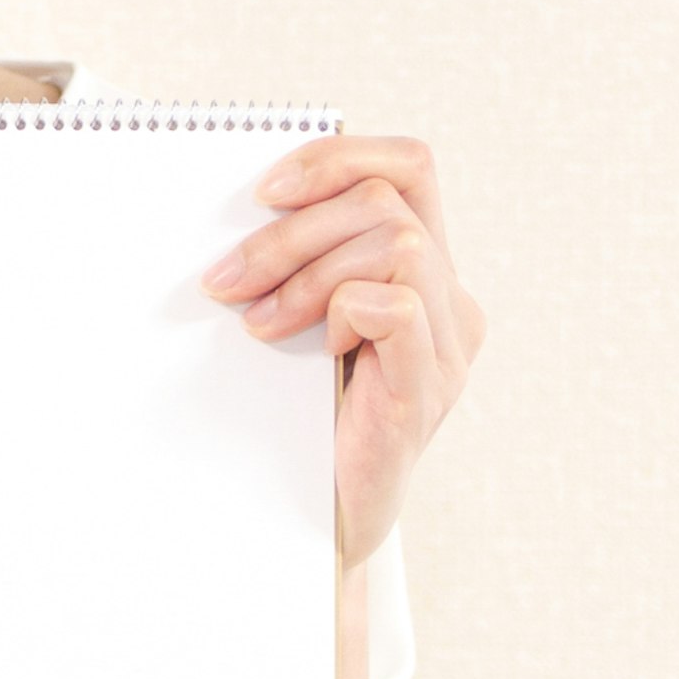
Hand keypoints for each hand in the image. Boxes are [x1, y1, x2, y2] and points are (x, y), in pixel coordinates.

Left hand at [202, 134, 486, 565]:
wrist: (317, 521)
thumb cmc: (306, 418)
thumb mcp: (302, 319)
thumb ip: (305, 258)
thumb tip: (244, 198)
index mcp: (426, 272)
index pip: (409, 166)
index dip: (339, 156)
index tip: (263, 191)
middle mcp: (451, 302)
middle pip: (389, 198)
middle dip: (293, 228)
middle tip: (227, 279)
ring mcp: (448, 347)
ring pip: (395, 241)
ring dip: (305, 271)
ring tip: (258, 321)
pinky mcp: (427, 390)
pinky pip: (394, 307)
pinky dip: (339, 312)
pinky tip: (313, 353)